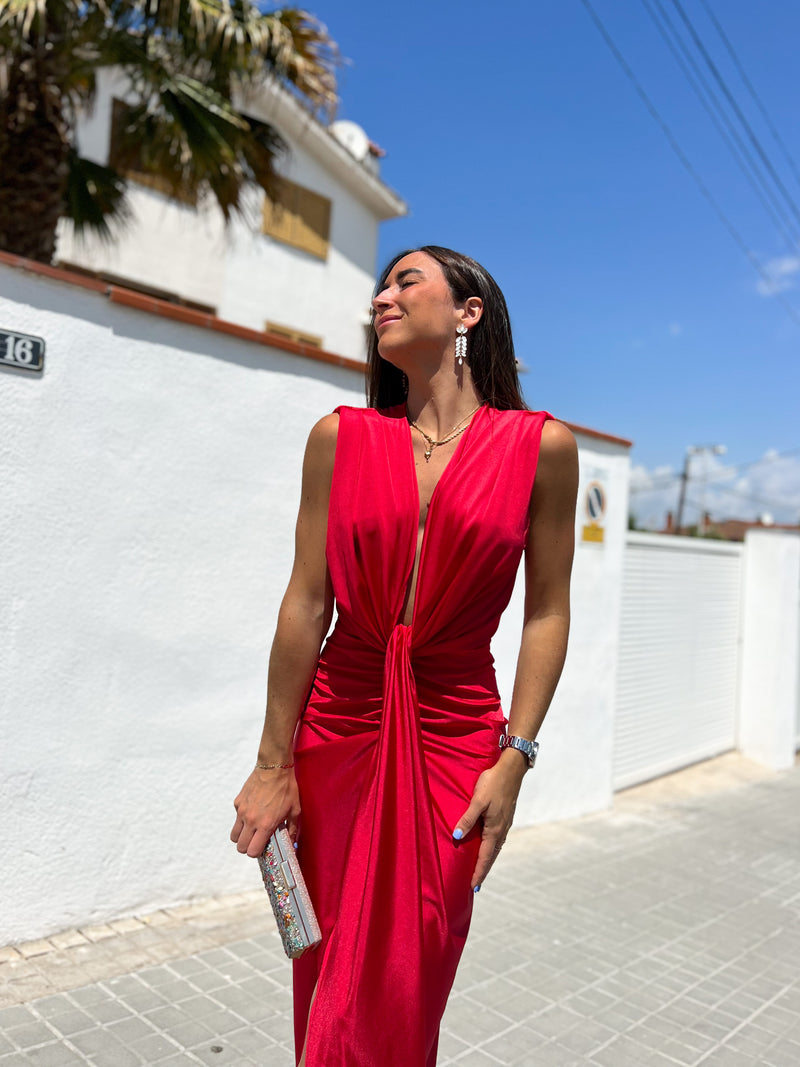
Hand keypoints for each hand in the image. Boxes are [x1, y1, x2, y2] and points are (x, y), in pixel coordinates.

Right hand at [230, 767, 299, 857]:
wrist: (274, 767)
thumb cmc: (286, 788)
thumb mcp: (295, 810)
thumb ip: (291, 829)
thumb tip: (292, 844)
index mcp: (265, 825)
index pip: (252, 851)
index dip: (257, 853)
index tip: (263, 848)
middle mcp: (251, 820)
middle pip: (240, 847)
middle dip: (248, 847)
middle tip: (256, 841)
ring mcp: (242, 811)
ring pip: (234, 835)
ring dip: (242, 836)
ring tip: (252, 830)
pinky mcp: (238, 802)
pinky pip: (236, 818)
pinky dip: (242, 819)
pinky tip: (253, 810)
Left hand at [452, 753, 525, 890]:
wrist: (511, 770)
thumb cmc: (492, 783)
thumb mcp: (477, 800)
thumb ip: (467, 819)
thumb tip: (456, 837)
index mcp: (494, 829)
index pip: (484, 857)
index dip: (478, 872)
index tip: (473, 887)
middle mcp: (502, 830)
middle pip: (491, 856)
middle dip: (483, 870)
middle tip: (475, 886)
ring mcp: (505, 824)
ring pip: (495, 848)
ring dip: (488, 860)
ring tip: (481, 870)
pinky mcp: (506, 817)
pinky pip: (498, 839)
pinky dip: (492, 849)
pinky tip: (489, 847)